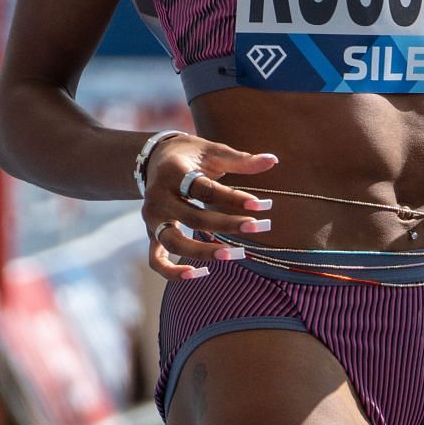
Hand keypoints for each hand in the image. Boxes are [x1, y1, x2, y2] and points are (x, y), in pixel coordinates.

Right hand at [140, 134, 281, 280]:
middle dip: (227, 225)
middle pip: (193, 217)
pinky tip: (198, 274)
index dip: (232, 198)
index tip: (259, 205)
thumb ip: (240, 160)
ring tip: (233, 254)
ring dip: (203, 252)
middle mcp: (158, 196)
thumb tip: (272, 160)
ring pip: (174, 242)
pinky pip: (156, 260)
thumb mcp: (213, 151)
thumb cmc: (190, 154)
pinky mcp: (151, 233)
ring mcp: (151, 218)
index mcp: (172, 171)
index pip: (204, 189)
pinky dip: (172, 272)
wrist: (154, 158)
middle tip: (258, 227)